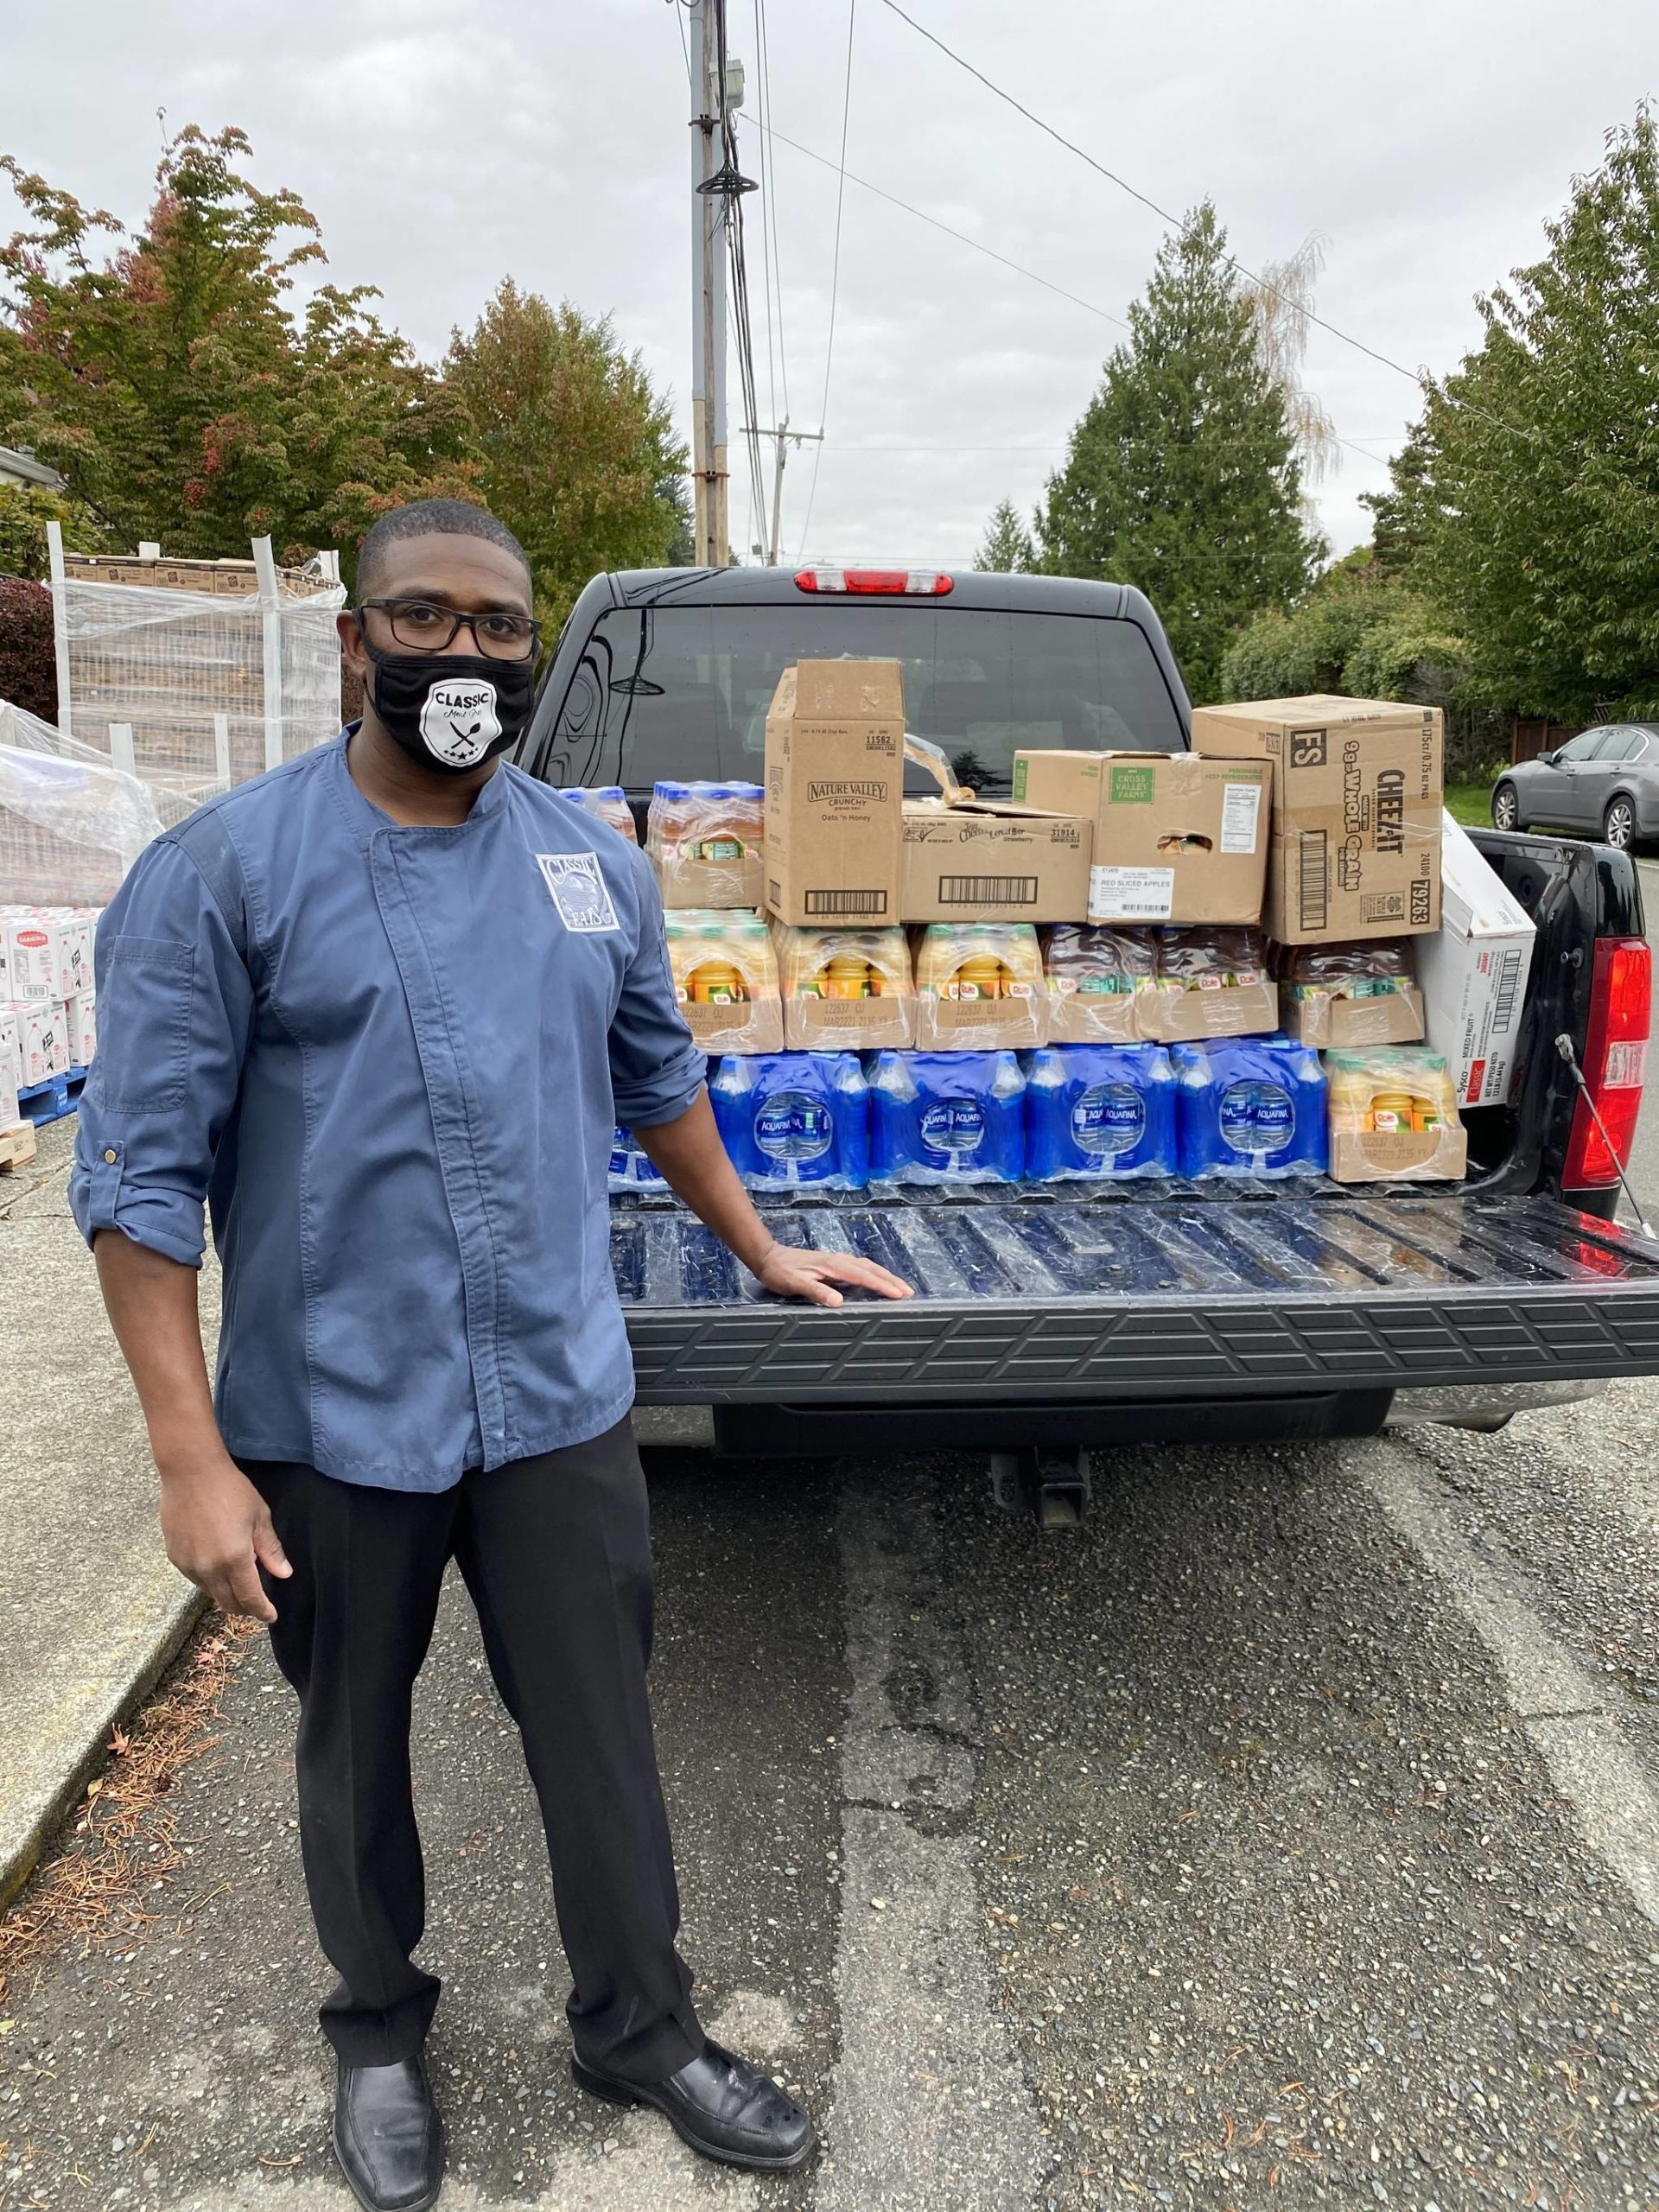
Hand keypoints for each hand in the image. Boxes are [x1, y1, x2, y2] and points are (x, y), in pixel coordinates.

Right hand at [156, 1448, 293, 1623]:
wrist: (191, 1472)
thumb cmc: (231, 1490)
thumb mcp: (259, 1517)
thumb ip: (271, 1550)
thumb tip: (284, 1574)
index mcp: (234, 1559)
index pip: (250, 1598)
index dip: (262, 1611)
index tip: (271, 1616)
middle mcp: (209, 1568)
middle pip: (228, 1602)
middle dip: (245, 1608)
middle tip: (257, 1604)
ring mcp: (188, 1564)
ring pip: (210, 1593)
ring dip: (226, 1594)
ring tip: (238, 1584)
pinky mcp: (174, 1557)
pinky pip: (195, 1579)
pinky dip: (209, 1581)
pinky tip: (217, 1568)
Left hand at [749, 1241, 914, 1306]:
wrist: (767, 1256)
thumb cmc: (779, 1272)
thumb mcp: (794, 1283)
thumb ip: (816, 1291)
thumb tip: (839, 1301)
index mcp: (832, 1265)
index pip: (863, 1276)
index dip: (882, 1286)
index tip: (899, 1295)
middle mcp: (838, 1260)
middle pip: (871, 1269)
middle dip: (891, 1280)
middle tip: (909, 1293)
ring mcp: (836, 1261)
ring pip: (866, 1267)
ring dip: (884, 1276)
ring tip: (899, 1287)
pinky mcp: (832, 1263)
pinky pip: (859, 1268)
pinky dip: (873, 1273)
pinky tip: (875, 1280)